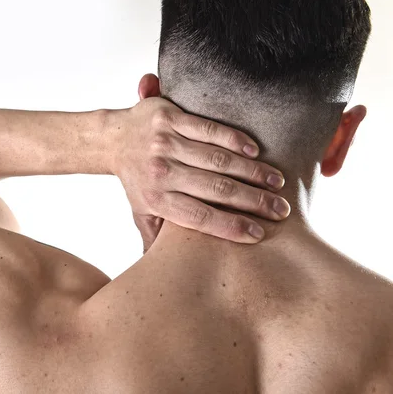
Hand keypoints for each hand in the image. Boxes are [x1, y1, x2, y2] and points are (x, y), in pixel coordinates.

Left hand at [113, 96, 289, 252]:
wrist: (112, 139)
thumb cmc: (136, 181)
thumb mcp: (142, 213)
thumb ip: (159, 239)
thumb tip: (171, 275)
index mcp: (156, 199)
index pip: (199, 217)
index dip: (230, 226)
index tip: (259, 234)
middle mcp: (161, 172)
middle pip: (215, 189)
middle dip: (253, 201)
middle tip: (280, 209)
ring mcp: (165, 143)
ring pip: (217, 159)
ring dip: (251, 171)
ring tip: (276, 182)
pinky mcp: (169, 118)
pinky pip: (208, 129)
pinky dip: (234, 139)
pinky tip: (254, 151)